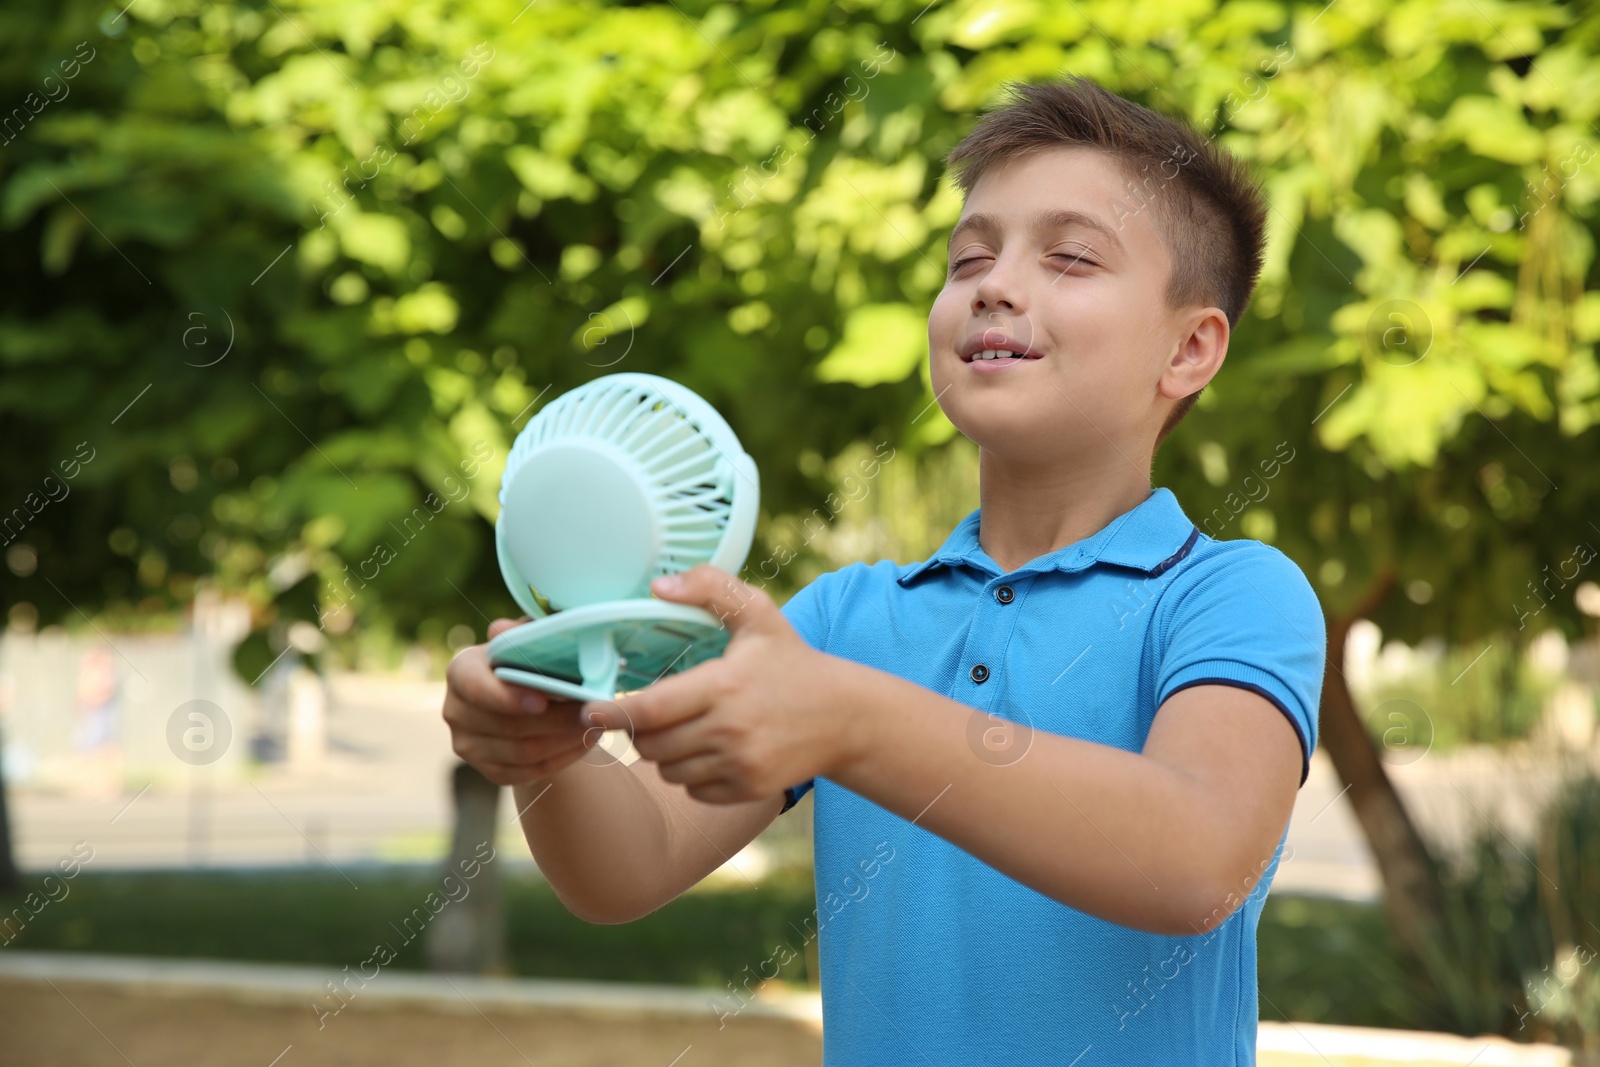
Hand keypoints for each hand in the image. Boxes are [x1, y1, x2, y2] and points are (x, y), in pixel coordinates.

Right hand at [443, 616, 601, 785]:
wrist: (531, 696)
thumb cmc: (532, 658)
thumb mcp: (530, 638)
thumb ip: (521, 632)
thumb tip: (504, 631)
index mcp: (461, 670)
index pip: (475, 687)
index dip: (507, 697)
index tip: (542, 701)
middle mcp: (456, 710)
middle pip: (507, 725)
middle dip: (557, 720)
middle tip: (594, 711)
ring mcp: (469, 745)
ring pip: (523, 753)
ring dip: (567, 740)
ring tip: (598, 724)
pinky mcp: (489, 770)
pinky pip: (529, 773)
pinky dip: (563, 759)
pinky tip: (587, 741)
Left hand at [581, 565, 860, 803]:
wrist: (845, 717)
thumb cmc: (794, 661)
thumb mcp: (758, 613)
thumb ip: (710, 588)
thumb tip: (658, 587)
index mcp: (724, 685)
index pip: (650, 708)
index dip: (613, 713)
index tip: (589, 712)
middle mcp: (729, 730)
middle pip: (652, 744)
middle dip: (640, 730)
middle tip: (648, 713)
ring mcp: (740, 764)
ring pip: (669, 771)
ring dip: (665, 753)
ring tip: (683, 729)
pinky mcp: (748, 789)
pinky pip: (694, 791)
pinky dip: (691, 775)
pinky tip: (708, 751)